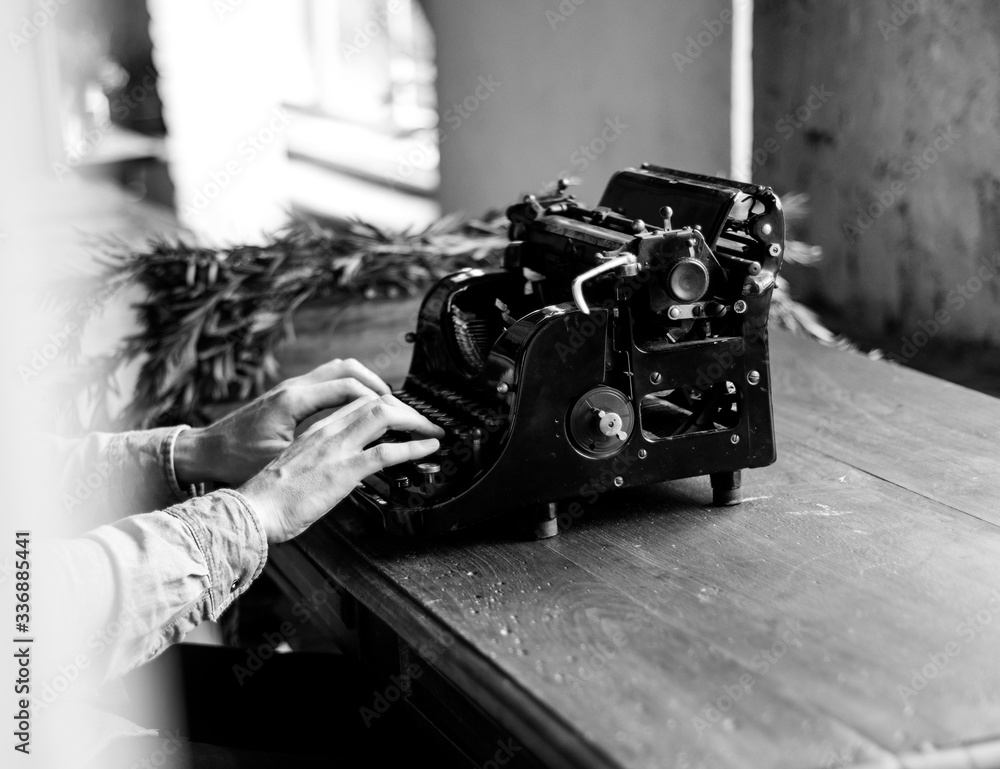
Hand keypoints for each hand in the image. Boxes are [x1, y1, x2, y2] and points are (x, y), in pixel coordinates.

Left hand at [174, 358, 391, 487]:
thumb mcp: (281, 464)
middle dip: (383, 388)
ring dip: (368, 385)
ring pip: (341, 371)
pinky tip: (360, 408)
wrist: (204, 453)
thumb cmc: (234, 461)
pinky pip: (329, 381)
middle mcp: (295, 388)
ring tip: (388, 405)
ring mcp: (292, 388)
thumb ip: (318, 455)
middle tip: (405, 409)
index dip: (383, 402)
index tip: (404, 417)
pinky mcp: (289, 396)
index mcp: (295, 401)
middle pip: (351, 372)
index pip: (352, 388)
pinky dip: (351, 390)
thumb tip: (352, 459)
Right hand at [237, 393, 443, 542]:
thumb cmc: (269, 499)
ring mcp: (337, 448)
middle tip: (424, 422)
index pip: (356, 403)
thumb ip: (318, 463)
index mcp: (315, 431)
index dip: (384, 406)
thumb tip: (336, 474)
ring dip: (415, 421)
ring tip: (433, 431)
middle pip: (374, 401)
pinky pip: (388, 451)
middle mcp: (327, 432)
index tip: (400, 417)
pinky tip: (429, 448)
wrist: (252, 510)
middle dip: (406, 408)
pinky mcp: (344, 469)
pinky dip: (414, 446)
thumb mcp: (296, 470)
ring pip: (384, 415)